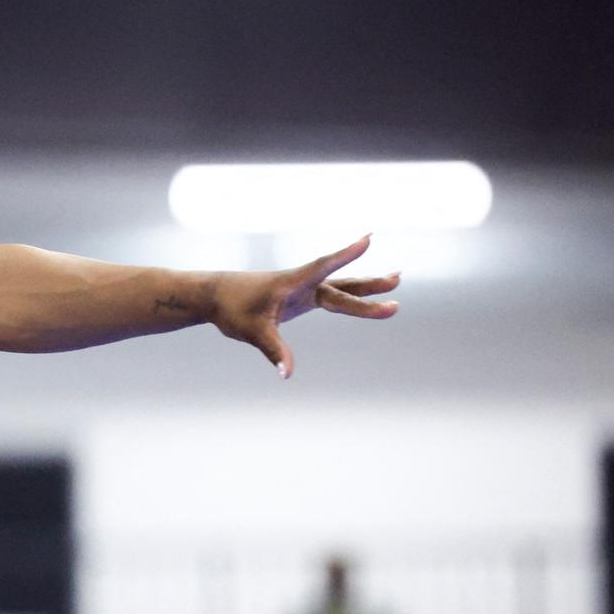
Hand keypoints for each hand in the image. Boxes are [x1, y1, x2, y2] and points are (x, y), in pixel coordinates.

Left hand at [209, 234, 399, 378]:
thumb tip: (287, 373)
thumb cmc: (231, 309)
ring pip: (340, 286)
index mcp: (290, 284)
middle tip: (399, 279)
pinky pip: (331, 294)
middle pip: (340, 283)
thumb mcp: (252, 332)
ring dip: (367, 285)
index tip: (367, 239)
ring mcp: (302, 289)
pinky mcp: (300, 297)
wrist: (214, 296)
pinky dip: (349, 295)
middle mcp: (300, 283)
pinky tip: (363, 294)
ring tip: (397, 277)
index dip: (345, 255)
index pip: (323, 266)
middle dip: (369, 284)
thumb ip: (273, 351)